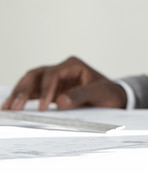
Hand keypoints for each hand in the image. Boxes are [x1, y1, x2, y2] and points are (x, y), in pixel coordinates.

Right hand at [1, 56, 126, 110]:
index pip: (53, 74)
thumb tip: (60, 102)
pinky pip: (33, 92)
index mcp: (73, 65)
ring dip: (19, 94)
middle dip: (24, 90)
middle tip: (15, 106)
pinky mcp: (50, 90)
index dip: (46, 90)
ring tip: (7, 107)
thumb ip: (82, 95)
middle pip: (36, 75)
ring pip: (31, 82)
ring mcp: (54, 80)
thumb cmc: (109, 93)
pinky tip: (12, 107)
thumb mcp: (101, 93)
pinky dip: (23, 98)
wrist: (113, 98)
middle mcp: (61, 70)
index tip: (45, 107)